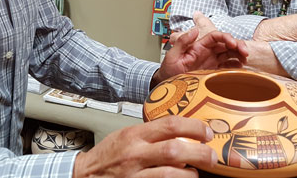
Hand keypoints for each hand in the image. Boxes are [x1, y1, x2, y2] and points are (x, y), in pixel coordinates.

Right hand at [73, 116, 216, 177]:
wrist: (84, 175)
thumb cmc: (108, 154)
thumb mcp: (127, 135)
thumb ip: (151, 133)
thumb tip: (183, 133)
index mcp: (135, 135)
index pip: (170, 124)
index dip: (194, 127)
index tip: (207, 132)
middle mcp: (136, 154)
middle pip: (176, 149)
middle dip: (200, 152)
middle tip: (212, 156)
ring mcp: (135, 175)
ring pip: (173, 173)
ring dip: (191, 174)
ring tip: (196, 173)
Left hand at [155, 13, 247, 85]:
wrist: (168, 86)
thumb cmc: (169, 70)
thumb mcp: (173, 55)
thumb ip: (182, 42)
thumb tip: (195, 29)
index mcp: (199, 46)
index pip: (215, 37)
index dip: (226, 37)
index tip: (233, 43)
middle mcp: (207, 52)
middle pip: (226, 44)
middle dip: (237, 46)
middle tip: (245, 53)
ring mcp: (211, 61)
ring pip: (229, 54)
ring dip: (238, 55)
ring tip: (245, 60)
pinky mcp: (213, 71)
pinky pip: (227, 66)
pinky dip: (235, 66)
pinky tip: (240, 68)